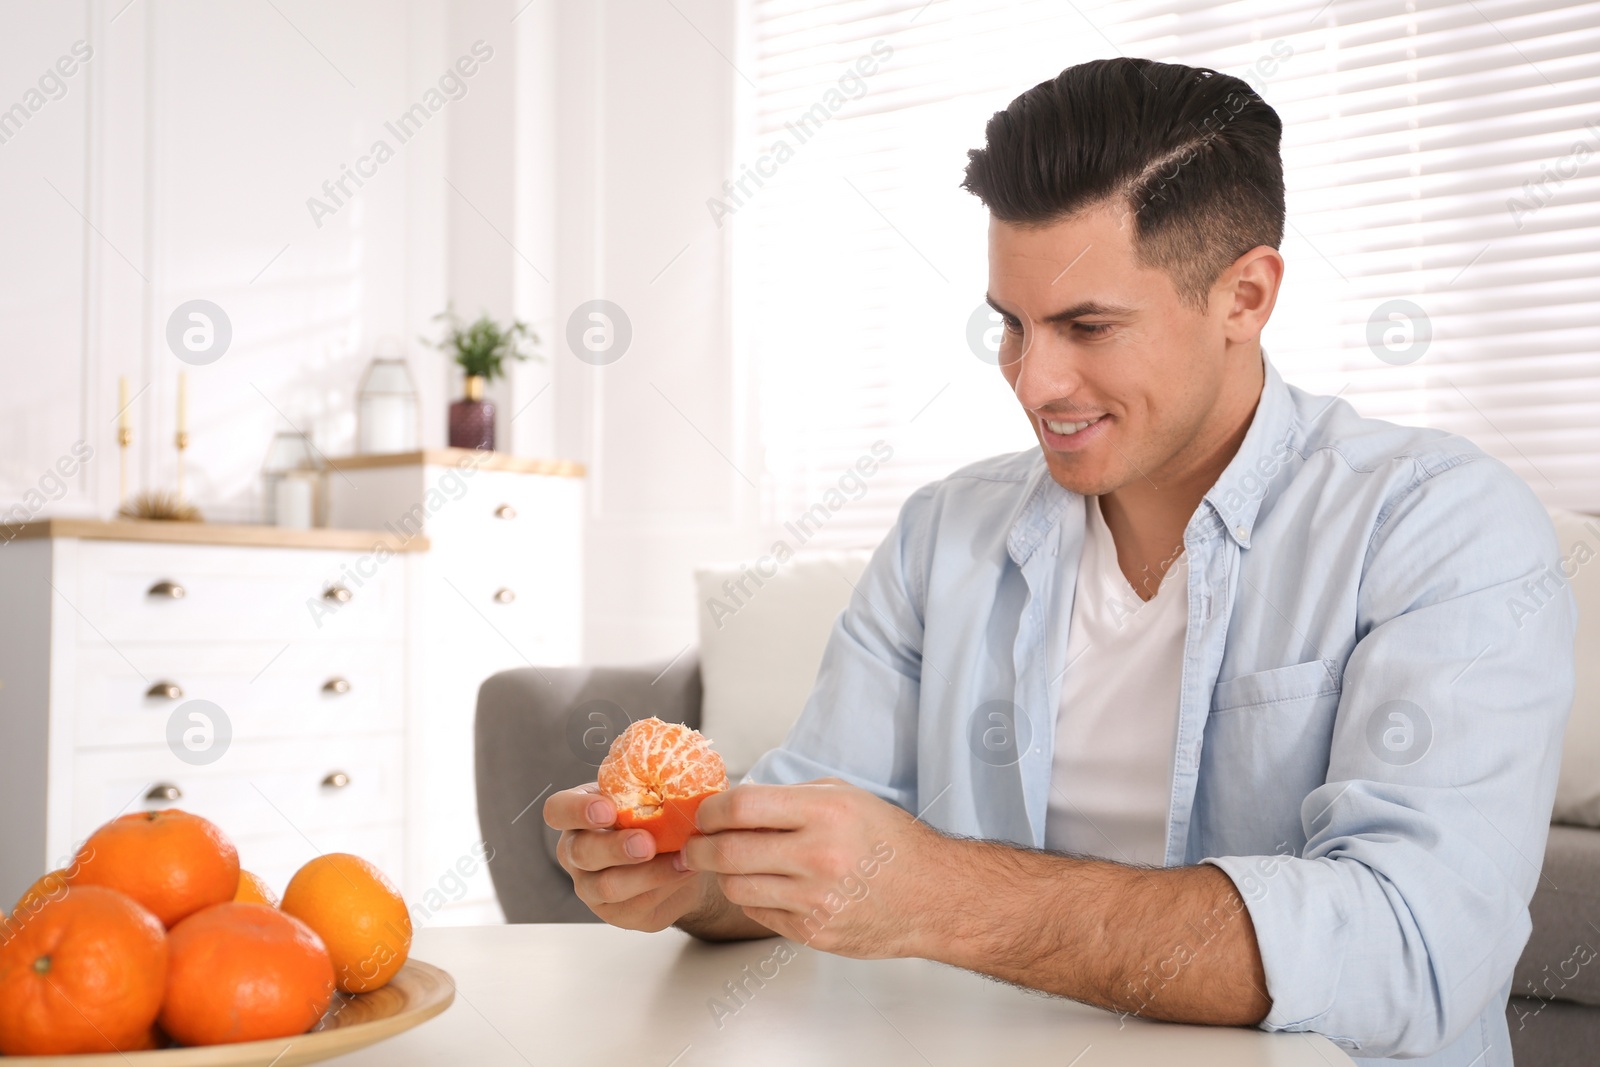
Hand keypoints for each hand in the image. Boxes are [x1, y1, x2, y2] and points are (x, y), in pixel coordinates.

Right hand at [543, 783, 708, 931]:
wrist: (681, 858)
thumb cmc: (658, 815)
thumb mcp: (651, 795)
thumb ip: (652, 786)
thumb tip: (678, 774)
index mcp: (578, 815)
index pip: (557, 810)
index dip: (576, 811)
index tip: (607, 809)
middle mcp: (576, 852)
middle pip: (581, 852)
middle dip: (615, 847)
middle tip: (646, 843)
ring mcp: (591, 886)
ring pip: (608, 885)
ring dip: (648, 873)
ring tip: (681, 858)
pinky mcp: (616, 913)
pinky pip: (637, 904)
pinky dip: (665, 885)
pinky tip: (686, 869)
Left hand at [682, 778, 942, 957]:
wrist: (931, 895)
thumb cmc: (887, 840)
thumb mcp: (844, 796)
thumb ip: (789, 798)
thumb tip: (733, 805)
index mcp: (825, 813)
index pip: (742, 807)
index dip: (710, 811)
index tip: (704, 814)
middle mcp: (819, 856)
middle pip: (728, 852)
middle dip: (700, 847)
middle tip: (695, 844)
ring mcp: (815, 900)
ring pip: (737, 887)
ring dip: (722, 875)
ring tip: (728, 864)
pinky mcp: (813, 932)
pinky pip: (759, 914)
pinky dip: (752, 898)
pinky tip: (764, 885)